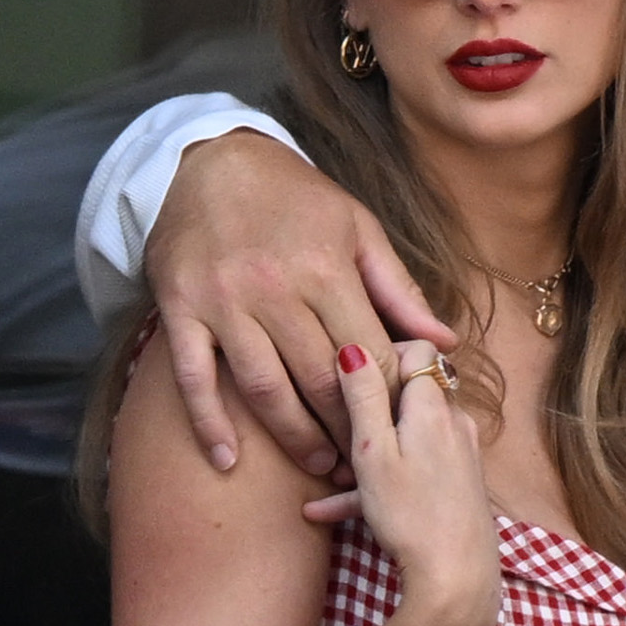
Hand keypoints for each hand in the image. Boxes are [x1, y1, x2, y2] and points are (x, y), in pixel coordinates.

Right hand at [147, 130, 450, 478]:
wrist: (212, 163)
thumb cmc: (297, 198)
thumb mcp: (358, 229)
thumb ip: (400, 290)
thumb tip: (445, 342)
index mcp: (326, 269)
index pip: (367, 353)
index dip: (386, 397)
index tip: (400, 427)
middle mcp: (274, 289)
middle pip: (318, 379)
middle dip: (347, 427)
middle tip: (364, 460)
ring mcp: (223, 304)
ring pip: (263, 388)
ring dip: (293, 436)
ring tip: (320, 463)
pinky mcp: (181, 312)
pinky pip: (194, 378)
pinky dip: (209, 423)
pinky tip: (227, 461)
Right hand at [333, 342, 500, 625]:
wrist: (457, 577)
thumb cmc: (411, 515)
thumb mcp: (374, 452)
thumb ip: (364, 397)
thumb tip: (353, 345)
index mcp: (434, 406)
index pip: (418, 349)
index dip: (382, 353)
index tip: (350, 375)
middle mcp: (454, 422)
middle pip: (410, 393)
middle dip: (369, 406)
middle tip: (334, 424)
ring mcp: (460, 454)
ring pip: (405, 436)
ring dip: (367, 451)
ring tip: (325, 477)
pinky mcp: (458, 483)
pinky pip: (413, 468)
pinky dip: (380, 481)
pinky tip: (328, 511)